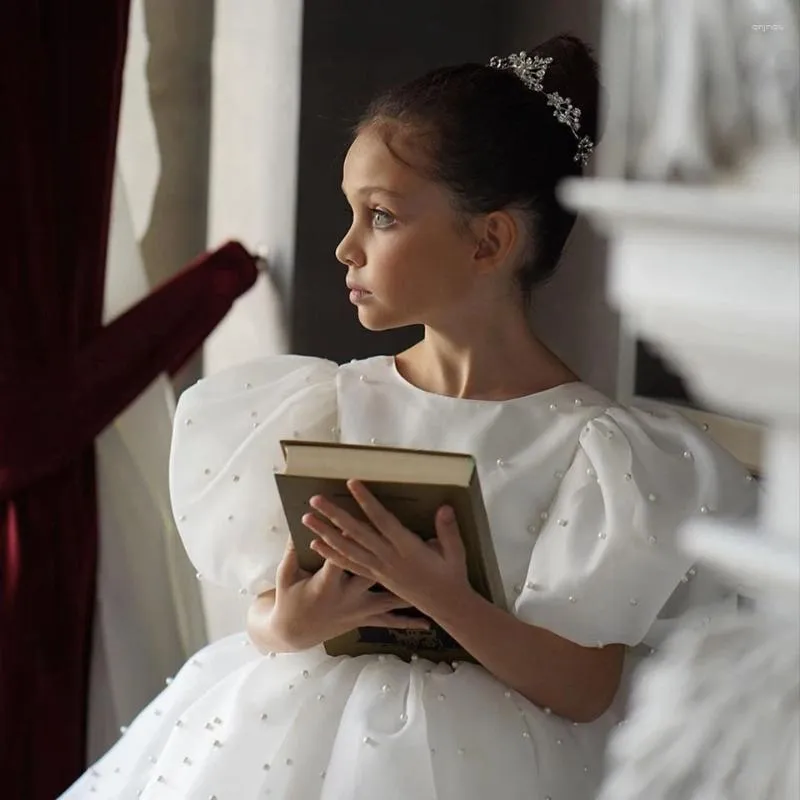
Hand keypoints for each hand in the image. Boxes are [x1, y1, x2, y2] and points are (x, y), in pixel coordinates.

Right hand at [267, 537, 430, 651]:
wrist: (294, 634)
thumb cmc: (288, 601)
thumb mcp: (284, 575)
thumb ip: (290, 552)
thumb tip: (295, 528)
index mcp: (328, 585)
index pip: (342, 556)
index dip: (349, 539)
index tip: (359, 522)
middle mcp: (349, 597)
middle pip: (373, 572)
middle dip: (391, 561)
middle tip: (410, 548)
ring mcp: (360, 609)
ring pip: (389, 597)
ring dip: (409, 590)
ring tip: (429, 585)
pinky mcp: (365, 619)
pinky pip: (390, 620)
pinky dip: (408, 622)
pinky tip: (427, 622)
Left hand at [304, 480, 472, 617]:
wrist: (446, 606)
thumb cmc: (452, 575)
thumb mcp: (456, 553)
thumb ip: (449, 530)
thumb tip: (445, 507)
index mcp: (408, 548)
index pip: (382, 521)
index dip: (366, 502)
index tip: (352, 483)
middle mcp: (389, 558)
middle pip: (356, 533)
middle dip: (334, 515)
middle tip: (315, 499)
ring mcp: (379, 570)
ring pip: (347, 549)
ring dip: (325, 534)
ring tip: (306, 519)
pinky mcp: (376, 578)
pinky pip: (349, 566)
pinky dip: (332, 555)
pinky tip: (316, 545)